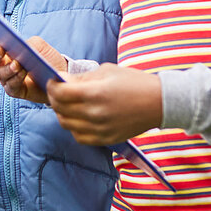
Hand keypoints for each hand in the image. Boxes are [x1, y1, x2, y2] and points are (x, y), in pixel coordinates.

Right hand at [0, 34, 63, 103]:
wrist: (59, 78)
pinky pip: (11, 86)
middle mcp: (3, 65)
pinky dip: (16, 79)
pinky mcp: (15, 91)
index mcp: (6, 51)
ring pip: (1, 74)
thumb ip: (29, 43)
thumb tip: (21, 46)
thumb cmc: (46, 59)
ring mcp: (8, 79)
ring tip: (17, 64)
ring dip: (8, 68)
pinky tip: (22, 72)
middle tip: (0, 50)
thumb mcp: (40, 46)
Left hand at [46, 64, 162, 144]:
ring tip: (69, 104)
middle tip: (58, 90)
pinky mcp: (105, 139)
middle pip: (60, 109)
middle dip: (54, 98)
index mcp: (95, 93)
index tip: (53, 80)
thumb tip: (61, 80)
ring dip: (62, 113)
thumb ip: (82, 77)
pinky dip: (74, 127)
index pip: (60, 93)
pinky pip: (79, 137)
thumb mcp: (107, 71)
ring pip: (66, 124)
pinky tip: (80, 117)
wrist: (159, 103)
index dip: (52, 85)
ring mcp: (100, 129)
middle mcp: (95, 114)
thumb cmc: (134, 82)